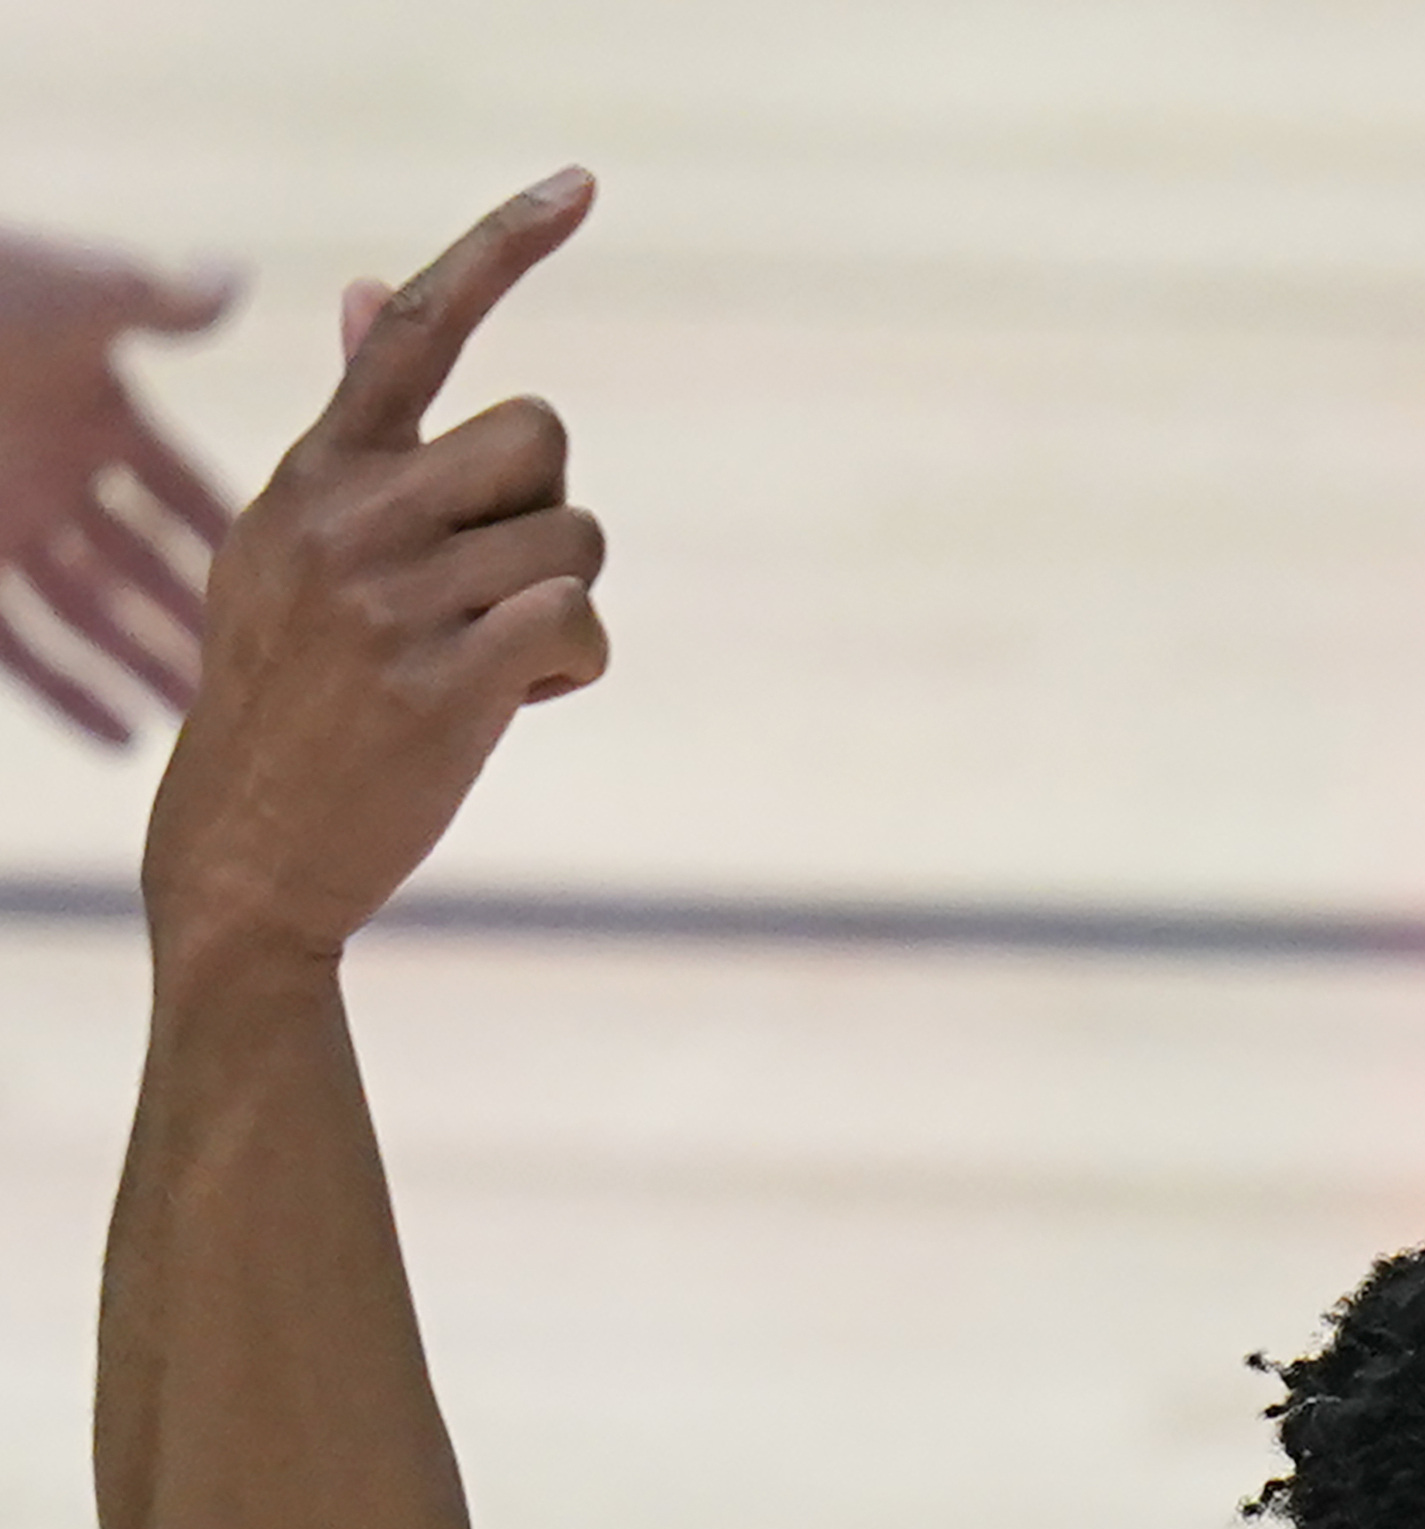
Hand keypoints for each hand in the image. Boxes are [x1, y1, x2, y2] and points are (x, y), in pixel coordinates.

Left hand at [0, 226, 238, 746]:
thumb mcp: (86, 292)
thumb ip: (165, 301)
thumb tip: (240, 279)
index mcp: (89, 405)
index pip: (179, 488)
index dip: (232, 539)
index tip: (296, 596)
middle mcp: (51, 470)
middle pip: (140, 565)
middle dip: (197, 624)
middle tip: (269, 688)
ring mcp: (6, 522)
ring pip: (89, 616)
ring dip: (144, 668)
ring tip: (203, 727)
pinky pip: (22, 649)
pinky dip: (70, 693)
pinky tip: (124, 740)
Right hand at [141, 173, 603, 973]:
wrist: (245, 848)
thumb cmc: (292, 693)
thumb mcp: (296, 543)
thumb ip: (354, 430)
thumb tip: (375, 288)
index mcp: (318, 470)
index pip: (419, 322)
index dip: (504, 243)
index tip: (580, 185)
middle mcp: (349, 515)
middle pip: (542, 435)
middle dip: (551, 511)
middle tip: (498, 587)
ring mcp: (391, 599)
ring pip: (574, 538)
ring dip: (567, 603)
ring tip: (494, 663)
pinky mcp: (442, 686)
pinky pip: (577, 620)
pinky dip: (578, 665)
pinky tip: (525, 701)